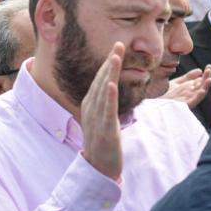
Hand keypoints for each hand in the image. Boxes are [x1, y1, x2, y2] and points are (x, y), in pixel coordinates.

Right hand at [80, 44, 124, 181]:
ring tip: (115, 57)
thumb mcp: (104, 117)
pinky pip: (106, 111)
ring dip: (109, 73)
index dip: (109, 63)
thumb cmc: (103, 141)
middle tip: (119, 44)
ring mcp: (97, 118)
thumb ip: (106, 102)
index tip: (117, 47)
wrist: (99, 166)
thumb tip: (111, 86)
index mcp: (91, 104)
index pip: (102, 79)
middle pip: (102, 80)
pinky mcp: (104, 129)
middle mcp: (91, 108)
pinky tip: (112, 84)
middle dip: (110, 62)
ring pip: (103, 92)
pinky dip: (109, 97)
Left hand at [162, 66, 210, 108]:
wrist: (153, 104)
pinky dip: (198, 96)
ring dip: (205, 87)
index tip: (208, 66)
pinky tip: (202, 91)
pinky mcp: (183, 105)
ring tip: (209, 79)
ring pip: (199, 93)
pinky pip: (192, 101)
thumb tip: (200, 71)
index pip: (200, 80)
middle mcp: (189, 93)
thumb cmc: (163, 95)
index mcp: (189, 88)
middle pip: (201, 85)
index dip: (205, 73)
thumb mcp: (176, 83)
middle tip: (209, 69)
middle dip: (206, 77)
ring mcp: (187, 99)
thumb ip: (188, 77)